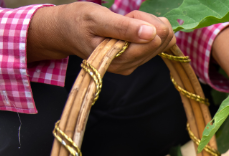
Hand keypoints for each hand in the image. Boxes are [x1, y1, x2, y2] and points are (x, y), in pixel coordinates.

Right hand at [27, 3, 174, 74]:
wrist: (66, 32)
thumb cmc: (78, 21)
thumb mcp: (96, 18)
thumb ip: (124, 27)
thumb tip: (152, 33)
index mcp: (118, 59)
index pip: (153, 41)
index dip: (146, 22)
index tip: (130, 15)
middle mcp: (128, 66)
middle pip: (160, 42)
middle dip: (148, 23)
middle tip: (128, 17)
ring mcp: (132, 65)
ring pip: (161, 44)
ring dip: (148, 26)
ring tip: (127, 22)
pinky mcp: (135, 62)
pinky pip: (156, 46)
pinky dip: (149, 31)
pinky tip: (134, 28)